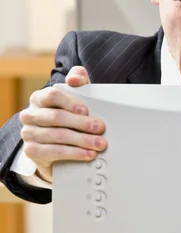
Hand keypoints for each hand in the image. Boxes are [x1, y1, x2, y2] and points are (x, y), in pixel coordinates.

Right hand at [19, 66, 106, 182]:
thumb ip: (77, 80)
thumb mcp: (75, 97)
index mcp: (39, 98)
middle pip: (56, 117)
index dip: (70, 102)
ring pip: (57, 136)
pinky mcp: (31, 151)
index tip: (86, 110)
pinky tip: (88, 154)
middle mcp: (30, 114)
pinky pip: (54, 152)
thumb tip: (75, 78)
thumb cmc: (67, 116)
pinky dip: (74, 153)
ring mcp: (28, 133)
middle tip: (99, 128)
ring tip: (98, 143)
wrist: (55, 144)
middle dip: (82, 123)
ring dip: (82, 140)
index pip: (52, 95)